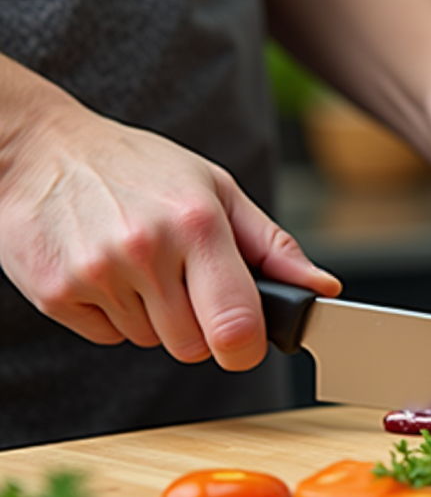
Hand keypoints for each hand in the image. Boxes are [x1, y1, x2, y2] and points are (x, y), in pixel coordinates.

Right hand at [0, 79, 338, 369]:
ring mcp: (96, 274)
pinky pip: (108, 338)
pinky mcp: (55, 294)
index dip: (248, 347)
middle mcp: (145, 250)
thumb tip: (321, 288)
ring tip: (139, 265)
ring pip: (151, 342)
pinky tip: (107, 271)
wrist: (42, 149)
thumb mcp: (218, 190)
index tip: (246, 342)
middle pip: (194, 347)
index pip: (236, 326)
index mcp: (196, 224)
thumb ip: (274, 247)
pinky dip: (114, 316)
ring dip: (155, 318)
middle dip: (200, 327)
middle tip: (184, 282)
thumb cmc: (141, 168)